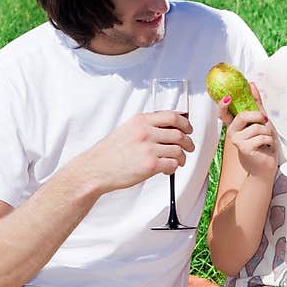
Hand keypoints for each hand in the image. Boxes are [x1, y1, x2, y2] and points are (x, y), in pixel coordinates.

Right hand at [78, 110, 194, 192]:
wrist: (96, 169)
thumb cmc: (110, 153)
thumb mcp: (127, 129)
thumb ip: (147, 125)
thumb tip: (169, 123)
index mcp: (140, 121)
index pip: (171, 116)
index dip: (185, 123)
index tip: (188, 129)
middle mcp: (145, 132)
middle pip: (179, 133)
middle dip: (188, 142)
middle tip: (189, 147)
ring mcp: (148, 149)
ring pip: (178, 150)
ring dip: (182, 157)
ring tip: (178, 161)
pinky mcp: (150, 165)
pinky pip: (173, 164)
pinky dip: (174, 168)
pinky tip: (167, 169)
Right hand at [219, 83, 277, 180]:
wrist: (265, 167)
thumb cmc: (263, 145)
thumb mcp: (261, 120)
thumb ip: (256, 103)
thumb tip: (251, 85)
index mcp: (235, 126)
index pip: (223, 113)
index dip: (223, 104)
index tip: (228, 97)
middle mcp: (233, 133)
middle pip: (242, 115)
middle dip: (258, 116)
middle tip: (264, 121)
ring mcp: (237, 141)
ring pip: (256, 127)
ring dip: (268, 132)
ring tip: (267, 139)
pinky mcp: (244, 148)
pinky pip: (261, 137)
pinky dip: (270, 141)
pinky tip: (267, 146)